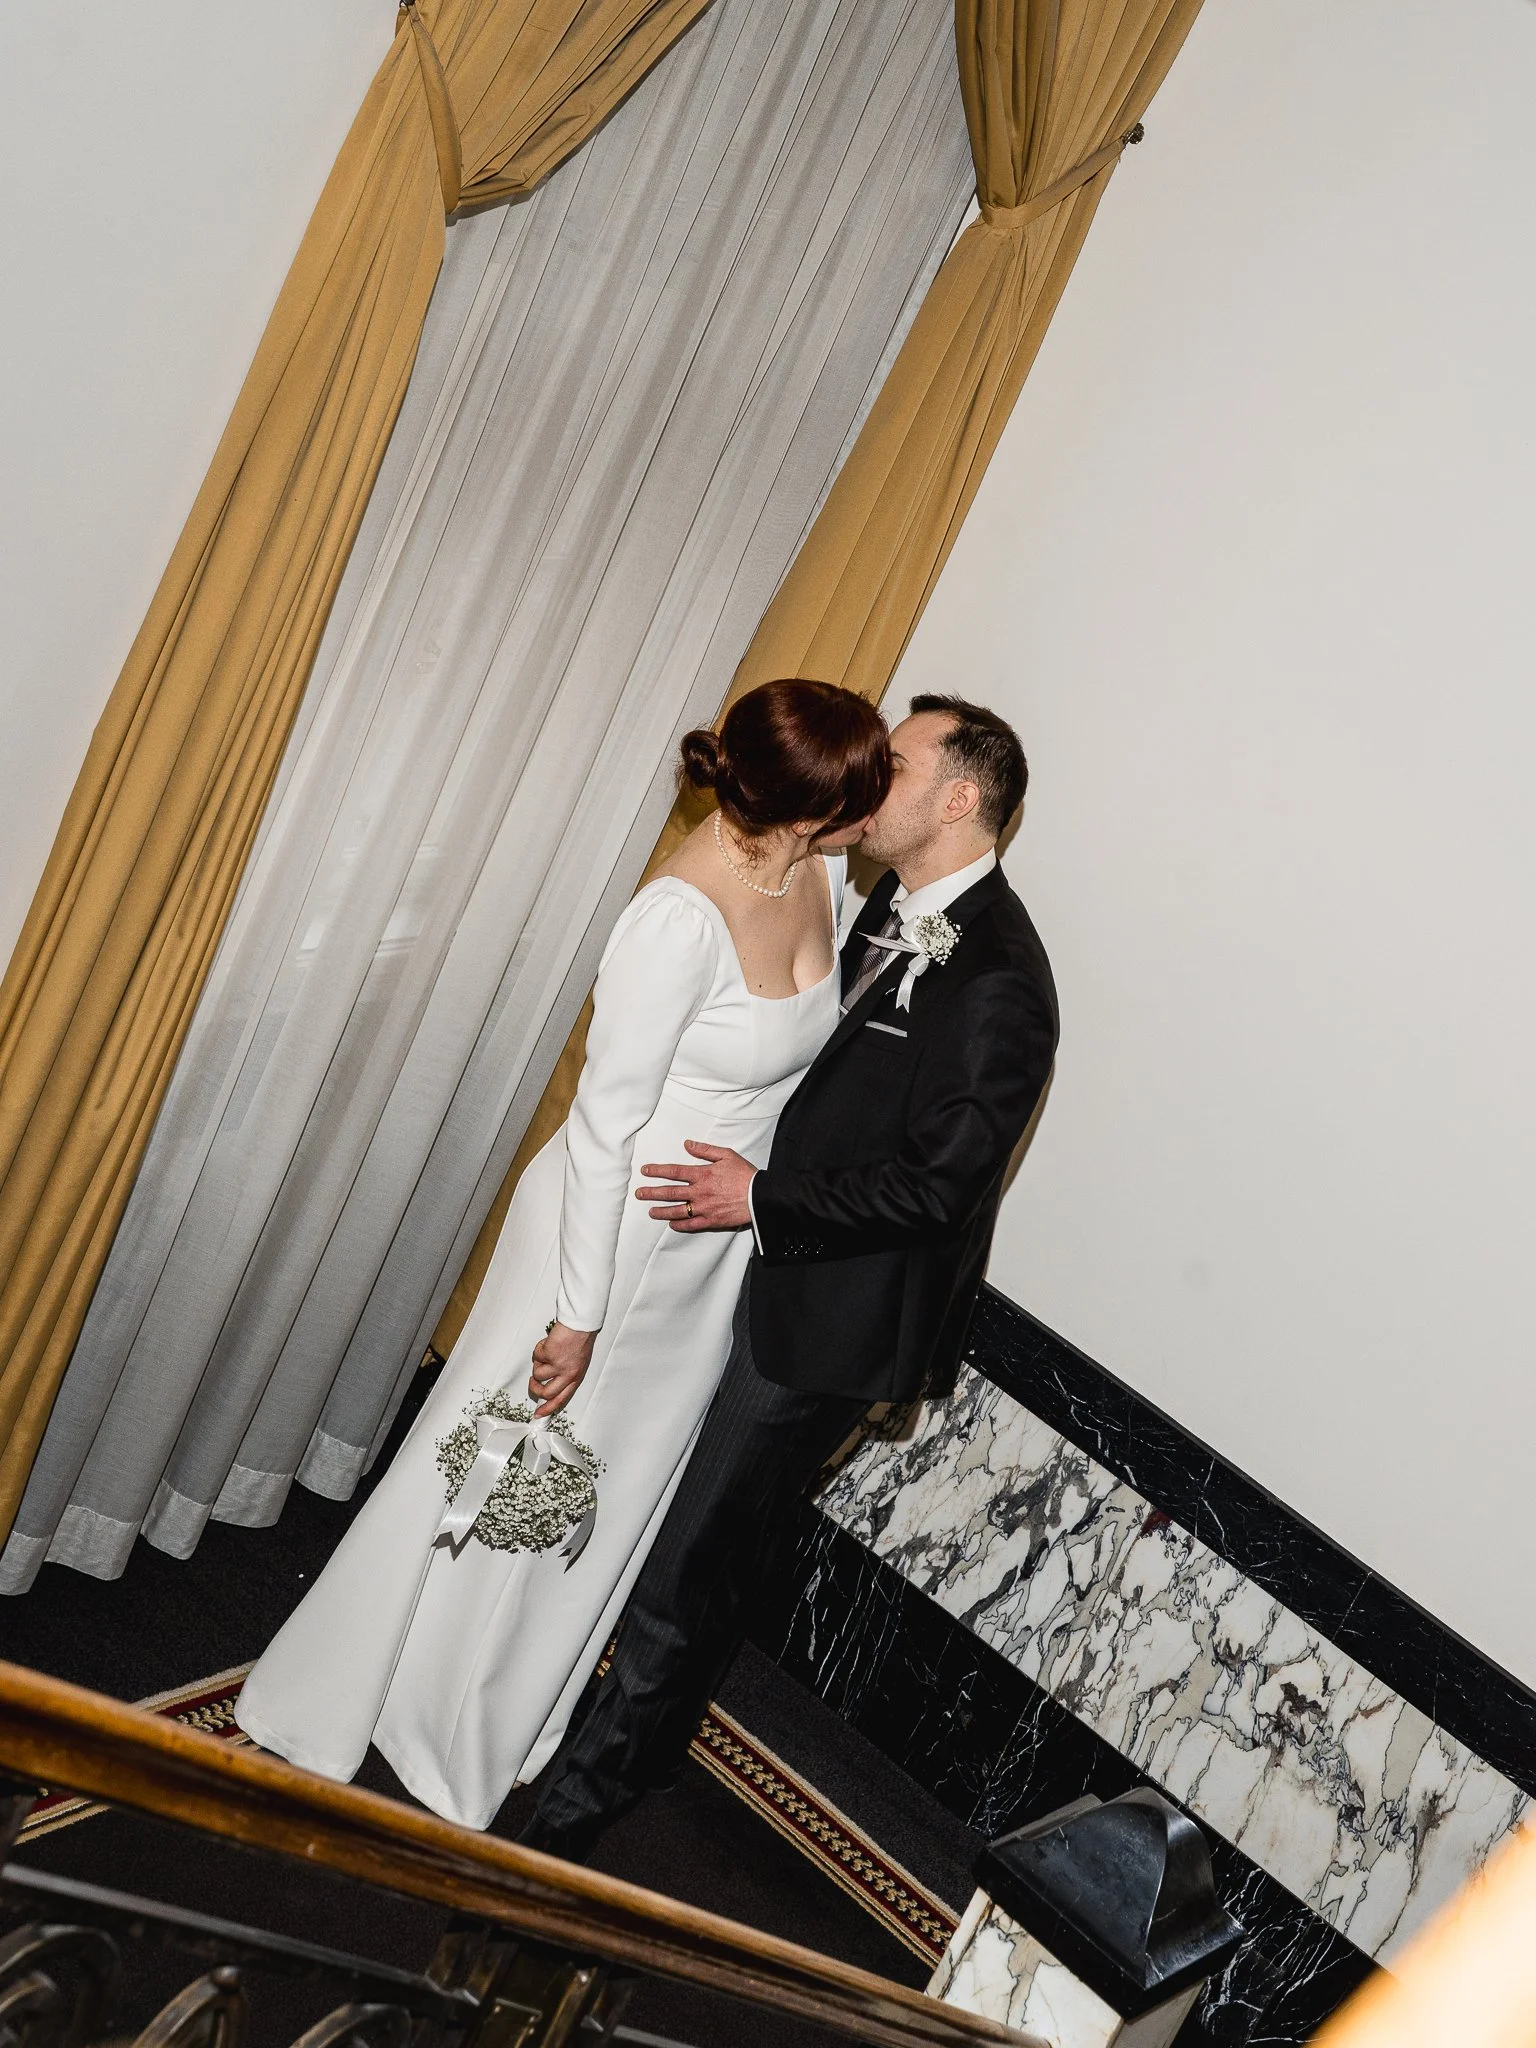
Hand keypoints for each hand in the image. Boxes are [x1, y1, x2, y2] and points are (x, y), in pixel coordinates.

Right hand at [529, 1322, 595, 1416]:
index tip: (539, 1414)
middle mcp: (567, 1374)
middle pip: (545, 1393)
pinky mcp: (549, 1355)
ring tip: (547, 1352)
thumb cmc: (580, 1340)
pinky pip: (536, 1356)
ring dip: (538, 1363)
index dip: (548, 1408)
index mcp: (575, 1377)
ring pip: (537, 1374)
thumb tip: (549, 1384)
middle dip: (535, 1389)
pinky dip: (539, 1348)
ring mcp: (558, 1365)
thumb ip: (565, 1375)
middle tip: (533, 1382)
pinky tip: (549, 1342)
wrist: (581, 1324)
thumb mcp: (577, 1363)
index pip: (561, 1399)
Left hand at [636, 1140, 754, 1230]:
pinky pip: (691, 1224)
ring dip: (661, 1211)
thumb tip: (687, 1144)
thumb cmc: (745, 1174)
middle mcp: (700, 1191)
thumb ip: (705, 1150)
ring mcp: (704, 1207)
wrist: (760, 1196)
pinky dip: (680, 1225)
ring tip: (650, 1211)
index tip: (645, 1171)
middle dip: (652, 1193)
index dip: (657, 1171)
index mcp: (702, 1174)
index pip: (674, 1172)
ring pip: (677, 1210)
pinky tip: (671, 1224)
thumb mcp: (726, 1155)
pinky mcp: (711, 1220)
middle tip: (639, 1193)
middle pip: (670, 1192)